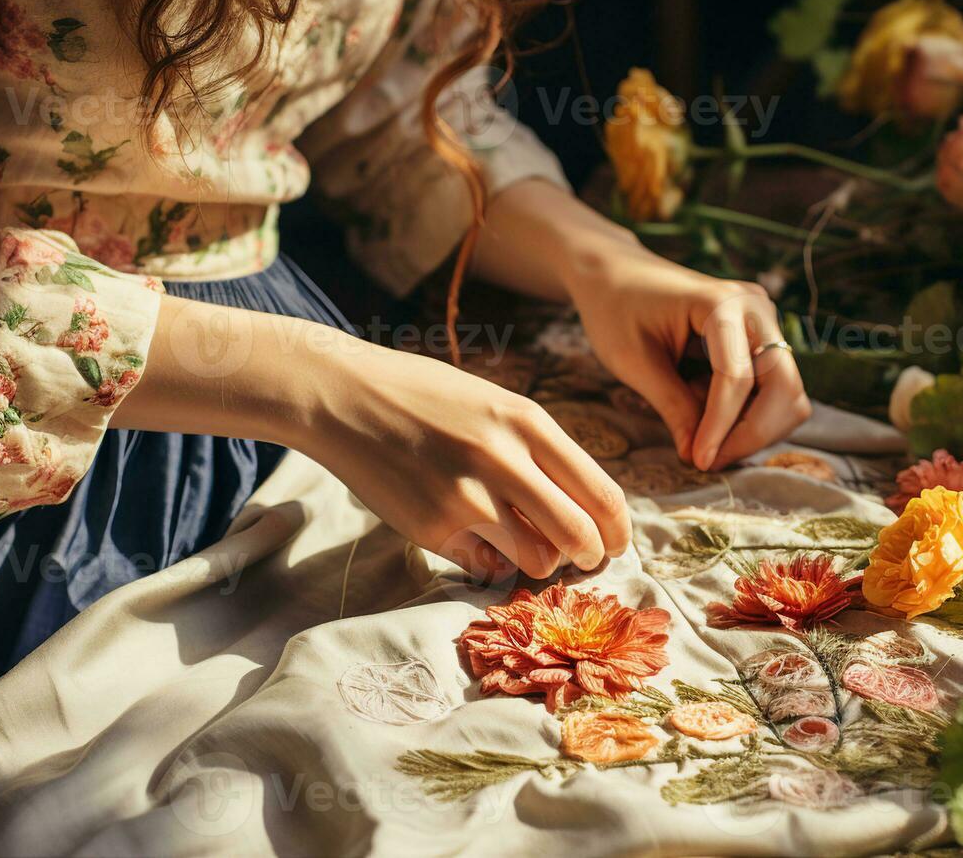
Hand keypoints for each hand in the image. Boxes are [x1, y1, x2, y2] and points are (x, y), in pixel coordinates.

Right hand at [112, 297, 629, 579]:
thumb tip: (584, 508)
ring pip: (538, 560)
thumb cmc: (426, 399)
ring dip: (539, 562)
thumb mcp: (494, 404)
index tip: (616, 543)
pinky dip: (488, 559)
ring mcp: (467, 498)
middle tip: (584, 559)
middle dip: (590, 556)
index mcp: (527, 422)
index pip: (600, 492)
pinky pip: (485, 564)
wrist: (345, 397)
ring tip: (522, 543)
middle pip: (579, 536)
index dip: (617, 529)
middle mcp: (504, 459)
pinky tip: (469, 533)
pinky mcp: (434, 529)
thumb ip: (538, 449)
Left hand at [566, 248, 811, 470]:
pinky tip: (706, 412)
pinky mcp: (759, 336)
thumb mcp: (633, 362)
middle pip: (783, 387)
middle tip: (709, 460)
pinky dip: (748, 412)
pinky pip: (773, 387)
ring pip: (787, 393)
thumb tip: (699, 456)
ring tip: (702, 431)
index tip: (699, 461)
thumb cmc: (615, 309)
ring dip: (753, 426)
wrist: (615, 274)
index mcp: (720, 303)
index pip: (738, 378)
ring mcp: (763, 320)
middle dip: (751, 433)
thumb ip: (672, 407)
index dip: (721, 427)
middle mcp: (754, 308)